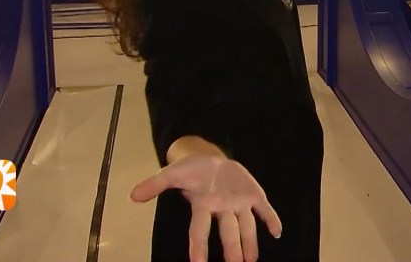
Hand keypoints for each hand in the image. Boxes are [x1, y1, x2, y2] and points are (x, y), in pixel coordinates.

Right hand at [130, 155, 281, 261]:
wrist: (209, 159)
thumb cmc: (191, 171)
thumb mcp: (171, 173)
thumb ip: (155, 185)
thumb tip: (133, 196)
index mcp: (203, 206)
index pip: (199, 231)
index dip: (198, 249)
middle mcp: (222, 209)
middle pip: (227, 233)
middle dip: (231, 250)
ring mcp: (239, 203)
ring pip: (246, 226)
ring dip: (250, 243)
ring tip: (251, 260)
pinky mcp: (253, 195)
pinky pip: (264, 209)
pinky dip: (271, 220)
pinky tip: (277, 231)